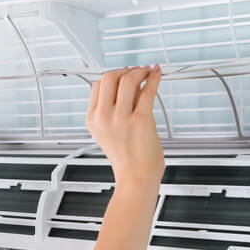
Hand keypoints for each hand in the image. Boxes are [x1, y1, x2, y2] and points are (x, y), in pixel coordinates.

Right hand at [85, 65, 164, 188]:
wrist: (136, 179)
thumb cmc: (127, 159)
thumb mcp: (110, 132)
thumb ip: (117, 107)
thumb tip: (133, 82)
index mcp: (92, 120)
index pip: (98, 85)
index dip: (114, 76)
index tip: (125, 75)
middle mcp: (104, 117)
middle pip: (110, 77)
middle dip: (125, 70)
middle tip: (136, 71)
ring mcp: (121, 118)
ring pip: (128, 79)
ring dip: (140, 71)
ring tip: (147, 73)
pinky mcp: (141, 119)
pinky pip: (148, 90)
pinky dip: (154, 78)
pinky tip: (157, 74)